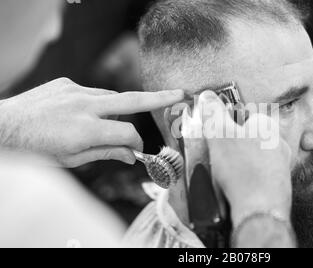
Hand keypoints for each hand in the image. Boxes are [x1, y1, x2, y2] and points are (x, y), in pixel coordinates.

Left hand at [0, 78, 183, 167]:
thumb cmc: (35, 149)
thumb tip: (131, 155)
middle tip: (180, 93)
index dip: (136, 144)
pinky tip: (78, 115)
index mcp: (85, 130)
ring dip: (115, 110)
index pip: (128, 133)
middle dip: (158, 97)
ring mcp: (75, 90)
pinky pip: (92, 92)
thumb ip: (106, 153)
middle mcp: (84, 105)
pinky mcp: (67, 83)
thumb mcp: (71, 159)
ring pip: (111, 97)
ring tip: (101, 124)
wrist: (3, 126)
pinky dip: (93, 104)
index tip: (135, 151)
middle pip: (131, 100)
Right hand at [197, 91, 292, 225]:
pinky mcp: (279, 184)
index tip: (215, 136)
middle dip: (232, 145)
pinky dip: (247, 178)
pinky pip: (259, 175)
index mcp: (267, 125)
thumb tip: (207, 96)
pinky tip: (236, 186)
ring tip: (224, 174)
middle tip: (217, 156)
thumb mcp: (220, 134)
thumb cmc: (242, 169)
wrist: (261, 210)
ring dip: (239, 162)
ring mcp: (282, 164)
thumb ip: (213, 112)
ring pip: (254, 157)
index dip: (225, 124)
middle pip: (249, 137)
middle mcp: (279, 142)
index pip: (244, 115)